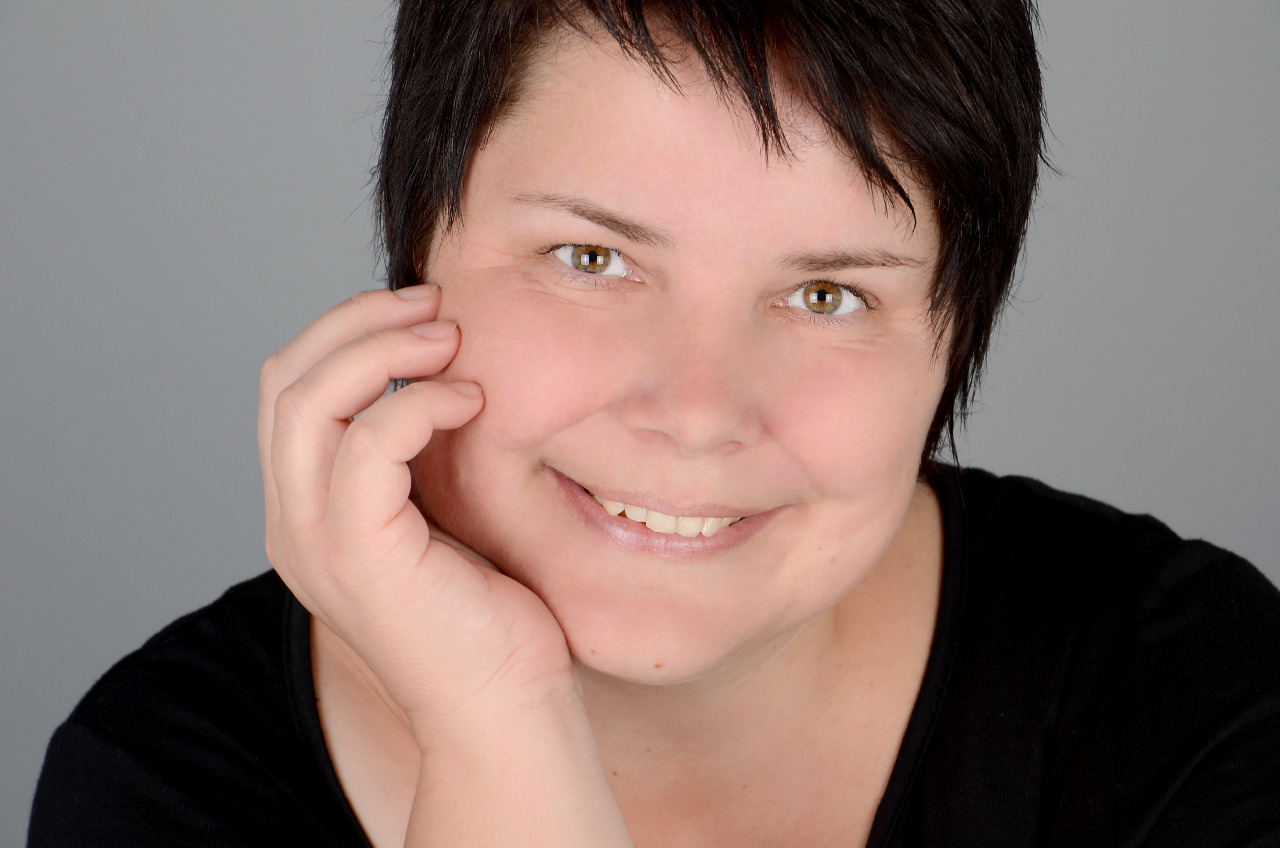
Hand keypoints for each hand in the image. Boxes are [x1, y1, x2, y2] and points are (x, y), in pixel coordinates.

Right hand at [257, 286, 574, 744]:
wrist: (502, 705)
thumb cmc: (484, 612)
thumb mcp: (433, 513)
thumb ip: (409, 455)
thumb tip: (434, 365)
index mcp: (302, 510)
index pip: (286, 390)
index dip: (341, 332)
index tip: (416, 311)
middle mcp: (291, 523)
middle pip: (283, 379)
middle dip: (355, 321)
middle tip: (433, 302)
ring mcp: (317, 541)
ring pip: (308, 400)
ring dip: (382, 348)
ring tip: (449, 335)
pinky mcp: (361, 555)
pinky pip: (369, 443)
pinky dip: (419, 402)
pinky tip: (471, 399)